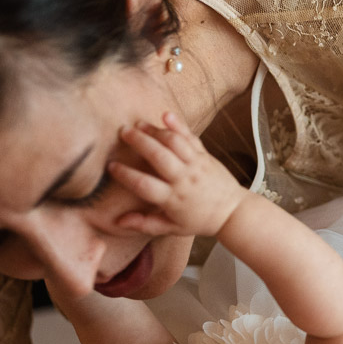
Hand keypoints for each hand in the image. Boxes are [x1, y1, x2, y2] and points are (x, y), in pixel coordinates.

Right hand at [110, 112, 246, 237]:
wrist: (232, 212)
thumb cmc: (199, 220)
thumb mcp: (171, 228)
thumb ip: (145, 224)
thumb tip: (118, 221)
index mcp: (173, 199)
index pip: (144, 185)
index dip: (126, 175)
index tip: (111, 166)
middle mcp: (184, 180)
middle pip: (159, 156)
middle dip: (139, 142)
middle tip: (123, 132)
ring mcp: (196, 165)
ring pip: (174, 143)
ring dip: (155, 131)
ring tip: (138, 124)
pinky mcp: (205, 156)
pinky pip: (191, 138)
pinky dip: (179, 125)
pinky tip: (165, 115)